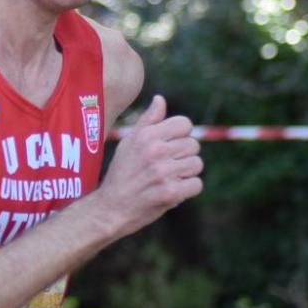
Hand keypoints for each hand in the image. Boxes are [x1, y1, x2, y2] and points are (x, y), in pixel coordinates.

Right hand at [98, 95, 202, 236]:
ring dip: (186, 173)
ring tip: (169, 178)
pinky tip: (173, 190)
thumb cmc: (121, 173)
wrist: (110, 208)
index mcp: (146, 135)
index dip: (181, 135)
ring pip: (197, 164)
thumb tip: (160, 99)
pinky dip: (188, 189)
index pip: (184, 124)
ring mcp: (163, 172)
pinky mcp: (170, 193)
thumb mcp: (128, 142)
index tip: (171, 146)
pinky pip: (197, 184)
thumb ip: (148, 121)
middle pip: (193, 145)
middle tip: (168, 166)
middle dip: (184, 156)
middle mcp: (155, 151)